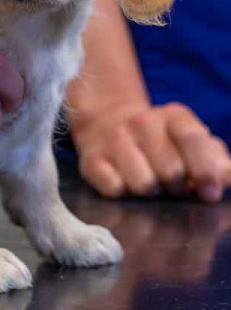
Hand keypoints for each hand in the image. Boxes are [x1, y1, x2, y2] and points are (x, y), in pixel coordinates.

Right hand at [74, 102, 230, 201]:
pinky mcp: (91, 159)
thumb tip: (226, 177)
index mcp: (174, 116)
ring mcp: (114, 139)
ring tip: (150, 184)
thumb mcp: (192, 143)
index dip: (205, 171)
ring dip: (151, 192)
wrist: (107, 125)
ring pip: (143, 184)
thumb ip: (216, 160)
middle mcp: (142, 122)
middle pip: (171, 171)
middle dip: (177, 187)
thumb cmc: (162, 143)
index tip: (210, 194)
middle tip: (173, 186)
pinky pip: (114, 189)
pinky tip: (123, 182)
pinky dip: (123, 192)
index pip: (193, 139)